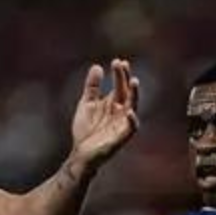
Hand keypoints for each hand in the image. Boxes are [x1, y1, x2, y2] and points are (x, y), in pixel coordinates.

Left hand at [68, 59, 139, 174]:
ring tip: (134, 81)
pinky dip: (132, 120)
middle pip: (126, 92)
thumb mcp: (87, 104)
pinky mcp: (122, 137)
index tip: (117, 61)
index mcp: (113, 103)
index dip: (119, 73)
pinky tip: (129, 111)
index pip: (119, 85)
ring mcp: (122, 124)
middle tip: (122, 65)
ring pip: (133, 107)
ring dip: (134, 94)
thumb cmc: (85, 130)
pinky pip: (131, 128)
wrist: (81, 153)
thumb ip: (92, 87)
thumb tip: (97, 66)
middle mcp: (120, 112)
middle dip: (125, 78)